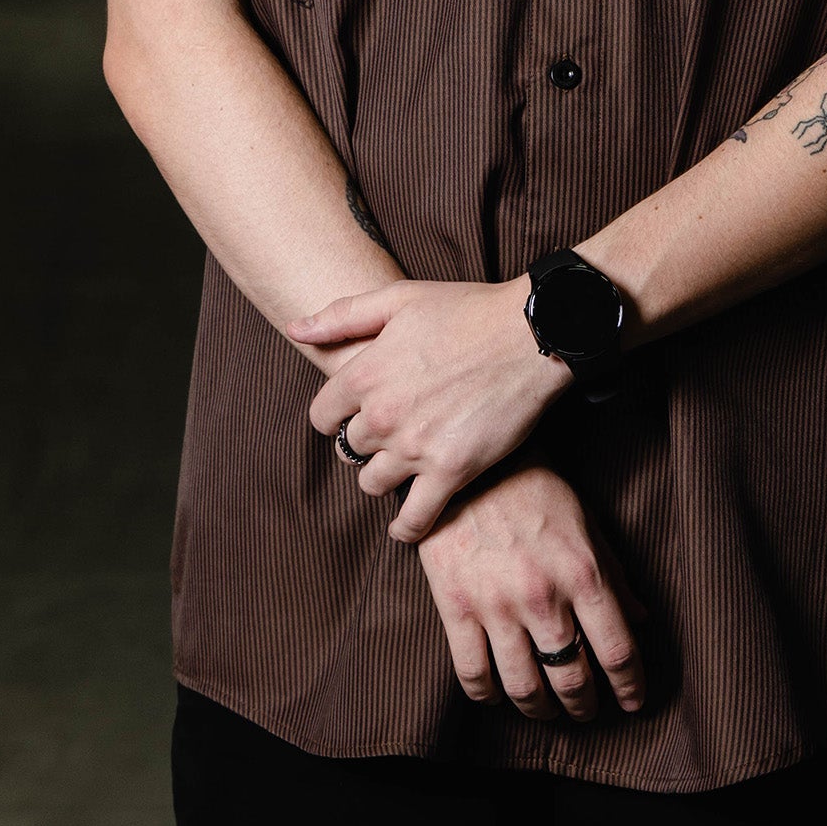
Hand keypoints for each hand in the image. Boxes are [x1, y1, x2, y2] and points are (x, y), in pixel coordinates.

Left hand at [288, 277, 573, 542]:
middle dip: (367, 441)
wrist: (531, 335)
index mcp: (365, 374)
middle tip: (393, 431)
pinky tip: (409, 522)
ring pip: (373, 483)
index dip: (337, 415)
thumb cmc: (468, 310)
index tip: (356, 413)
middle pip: (349, 449)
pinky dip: (407, 526)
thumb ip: (343, 316)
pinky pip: (413, 519)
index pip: (321, 416)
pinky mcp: (451, 472)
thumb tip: (295, 329)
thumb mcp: (400, 299)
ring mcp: (415, 447)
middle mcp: (383, 415)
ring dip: (385, 476)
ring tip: (406, 463)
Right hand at [416, 449, 647, 722]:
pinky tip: (498, 694)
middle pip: (573, 679)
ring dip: (540, 710)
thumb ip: (614, 574)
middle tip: (587, 710)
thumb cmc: (534, 486)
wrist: (469, 461)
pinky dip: (488, 696)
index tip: (634, 701)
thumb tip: (642, 619)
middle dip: (585, 704)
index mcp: (582, 573)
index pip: (617, 651)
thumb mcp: (585, 522)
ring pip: (524, 688)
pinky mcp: (456, 607)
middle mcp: (542, 597)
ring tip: (546, 710)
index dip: (631, 686)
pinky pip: (473, 674)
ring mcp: (496, 605)